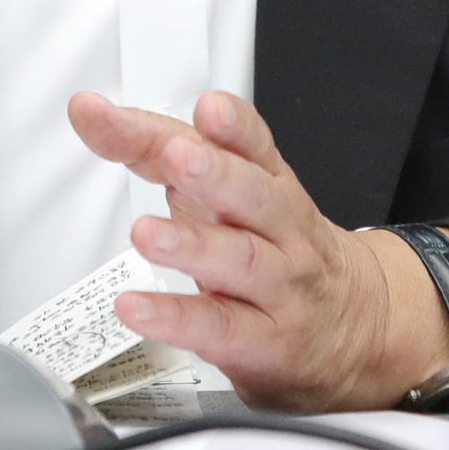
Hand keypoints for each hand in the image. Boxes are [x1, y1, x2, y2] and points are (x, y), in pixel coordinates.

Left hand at [69, 90, 448, 411]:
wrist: (352, 324)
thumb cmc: (275, 245)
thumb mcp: (226, 188)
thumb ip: (156, 148)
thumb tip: (96, 116)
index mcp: (271, 180)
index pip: (254, 144)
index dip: (233, 125)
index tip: (209, 108)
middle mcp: (280, 228)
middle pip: (254, 196)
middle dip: (216, 173)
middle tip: (178, 157)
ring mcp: (278, 285)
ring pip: (240, 261)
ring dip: (190, 245)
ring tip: (145, 235)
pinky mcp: (264, 342)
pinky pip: (220, 329)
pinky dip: (176, 318)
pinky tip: (137, 307)